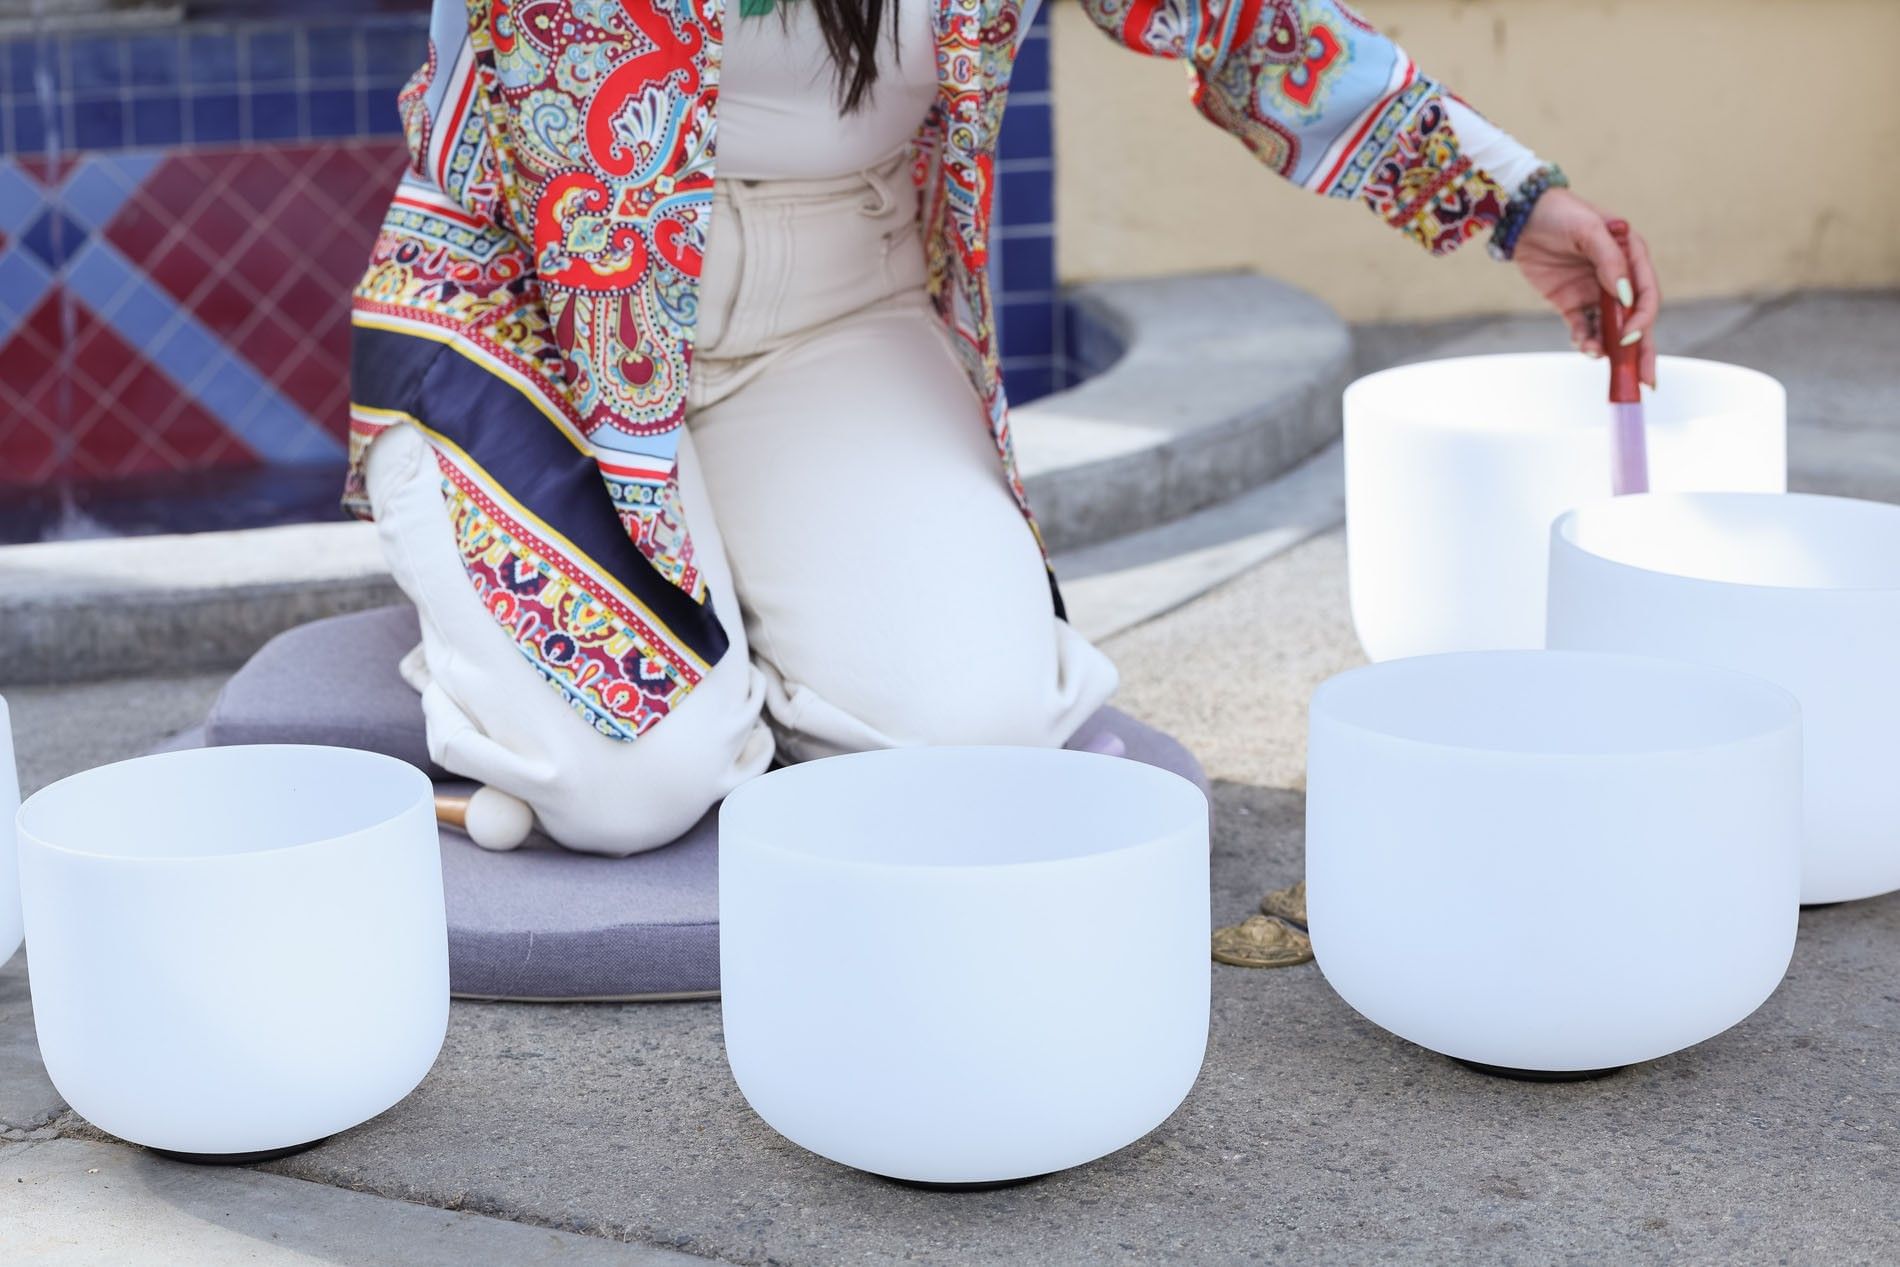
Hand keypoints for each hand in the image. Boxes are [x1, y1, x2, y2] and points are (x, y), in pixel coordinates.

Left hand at [1512, 189, 1659, 387]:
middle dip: (1641, 350)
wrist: (1521, 214)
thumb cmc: (1561, 212)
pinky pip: (1583, 328)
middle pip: (1635, 320)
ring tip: (1598, 356)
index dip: (1642, 318)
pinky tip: (1584, 347)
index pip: (1646, 295)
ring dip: (1607, 347)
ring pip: (1609, 329)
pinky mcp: (1571, 303)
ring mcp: (1594, 293)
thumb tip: (1625, 298)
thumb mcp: (1589, 230)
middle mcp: (1617, 278)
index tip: (1629, 335)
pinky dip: (1585, 341)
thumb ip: (1610, 262)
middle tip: (1645, 380)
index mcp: (1632, 257)